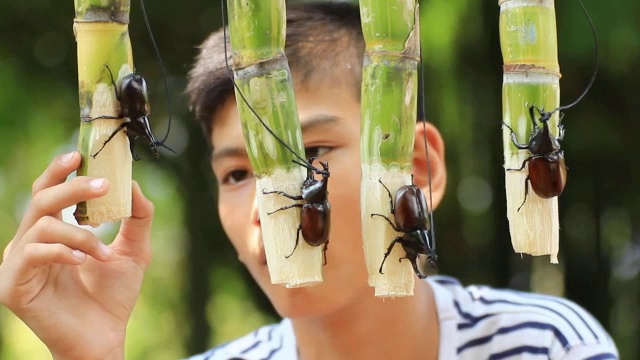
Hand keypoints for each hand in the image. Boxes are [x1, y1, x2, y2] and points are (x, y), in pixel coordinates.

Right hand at [0, 151, 153, 359]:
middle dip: (73, 187)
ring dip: (80, 233)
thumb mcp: (134, 250)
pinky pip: (33, 253)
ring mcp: (18, 264)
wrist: (104, 338)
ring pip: (41, 224)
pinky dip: (64, 250)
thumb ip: (137, 218)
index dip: (59, 170)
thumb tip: (135, 184)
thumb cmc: (113, 297)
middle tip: (104, 185)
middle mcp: (31, 243)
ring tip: (104, 251)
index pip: (48, 192)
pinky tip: (87, 260)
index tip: (79, 154)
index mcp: (52, 232)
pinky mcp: (13, 285)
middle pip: (42, 199)